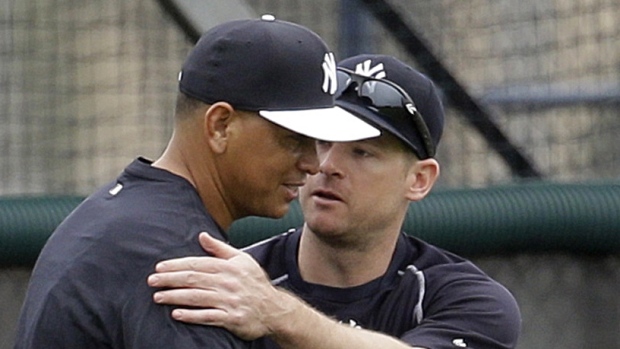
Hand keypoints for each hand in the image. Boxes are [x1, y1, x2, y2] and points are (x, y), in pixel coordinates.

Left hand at [147, 232, 290, 339]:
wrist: (274, 308)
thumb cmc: (255, 283)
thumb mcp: (242, 260)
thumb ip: (220, 248)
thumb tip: (202, 235)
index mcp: (229, 266)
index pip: (197, 263)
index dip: (176, 265)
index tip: (159, 268)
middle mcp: (228, 282)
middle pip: (193, 279)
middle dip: (170, 279)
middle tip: (152, 281)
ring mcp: (230, 301)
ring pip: (197, 297)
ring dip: (175, 297)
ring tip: (158, 297)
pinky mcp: (232, 318)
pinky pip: (208, 316)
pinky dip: (191, 315)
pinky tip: (177, 314)